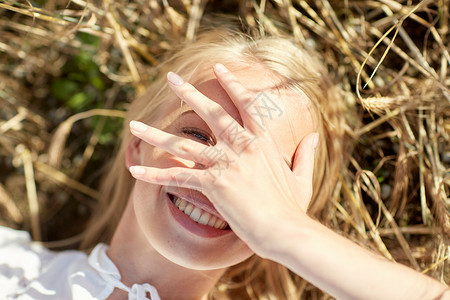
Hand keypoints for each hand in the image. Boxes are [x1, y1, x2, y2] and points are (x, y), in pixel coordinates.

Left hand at [129, 64, 317, 255]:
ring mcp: (227, 164)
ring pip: (185, 143)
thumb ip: (306, 154)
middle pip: (212, 113)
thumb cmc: (293, 208)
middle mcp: (243, 146)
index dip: (233, 85)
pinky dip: (155, 174)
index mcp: (263, 141)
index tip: (219, 69)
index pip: (247, 104)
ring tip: (134, 125)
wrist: (286, 230)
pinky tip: (134, 170)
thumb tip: (313, 136)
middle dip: (189, 93)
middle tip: (171, 78)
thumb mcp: (302, 178)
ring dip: (156, 134)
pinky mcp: (215, 184)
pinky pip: (178, 176)